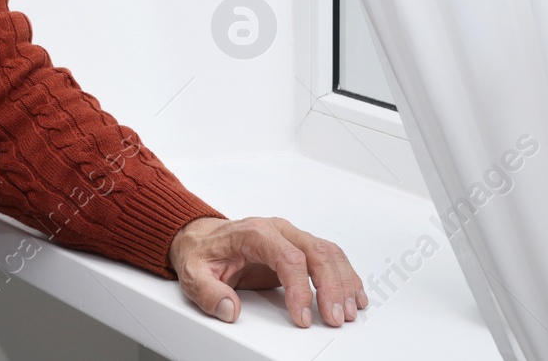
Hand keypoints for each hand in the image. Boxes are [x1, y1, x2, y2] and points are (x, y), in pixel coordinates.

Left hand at [167, 216, 367, 327]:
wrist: (201, 238)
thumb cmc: (202, 253)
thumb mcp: (193, 274)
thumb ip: (208, 293)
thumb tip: (229, 309)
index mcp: (255, 234)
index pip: (288, 258)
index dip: (300, 289)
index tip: (302, 317)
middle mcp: (278, 230)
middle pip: (316, 252)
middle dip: (331, 287)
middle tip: (335, 318)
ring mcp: (291, 236)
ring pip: (328, 252)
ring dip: (343, 282)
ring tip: (349, 311)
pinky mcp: (298, 247)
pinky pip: (329, 255)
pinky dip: (345, 275)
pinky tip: (354, 293)